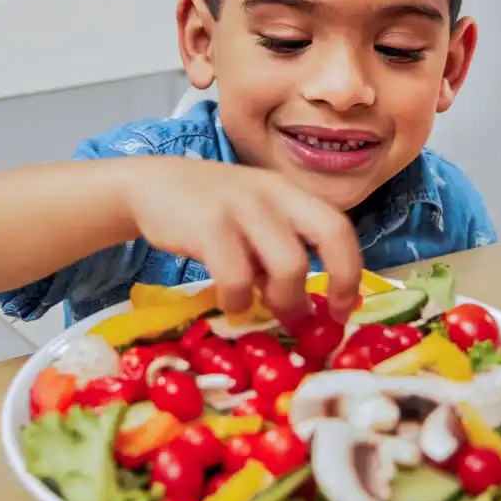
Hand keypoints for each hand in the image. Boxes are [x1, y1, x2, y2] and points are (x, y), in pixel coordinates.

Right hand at [122, 157, 361, 321]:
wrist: (150, 185)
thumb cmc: (209, 211)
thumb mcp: (253, 221)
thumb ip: (278, 254)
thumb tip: (302, 309)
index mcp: (291, 193)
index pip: (340, 227)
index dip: (350, 271)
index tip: (343, 309)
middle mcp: (275, 193)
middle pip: (331, 233)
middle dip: (338, 280)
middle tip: (317, 315)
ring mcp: (244, 205)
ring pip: (289, 263)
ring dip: (283, 299)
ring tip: (263, 308)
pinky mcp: (209, 224)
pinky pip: (238, 276)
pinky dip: (238, 298)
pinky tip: (229, 300)